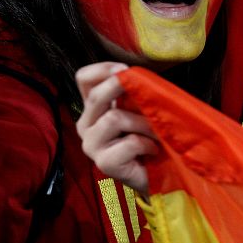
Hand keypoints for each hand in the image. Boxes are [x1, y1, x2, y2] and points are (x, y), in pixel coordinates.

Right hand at [76, 62, 156, 194]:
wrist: (159, 173)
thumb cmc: (152, 137)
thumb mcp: (142, 109)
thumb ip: (134, 93)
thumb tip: (136, 77)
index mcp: (95, 108)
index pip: (84, 79)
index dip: (102, 69)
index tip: (124, 69)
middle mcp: (87, 125)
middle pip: (96, 96)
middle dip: (122, 87)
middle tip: (145, 91)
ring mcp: (92, 145)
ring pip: (113, 119)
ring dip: (143, 123)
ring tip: (156, 132)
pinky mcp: (104, 163)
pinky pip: (128, 142)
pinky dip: (147, 143)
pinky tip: (153, 150)